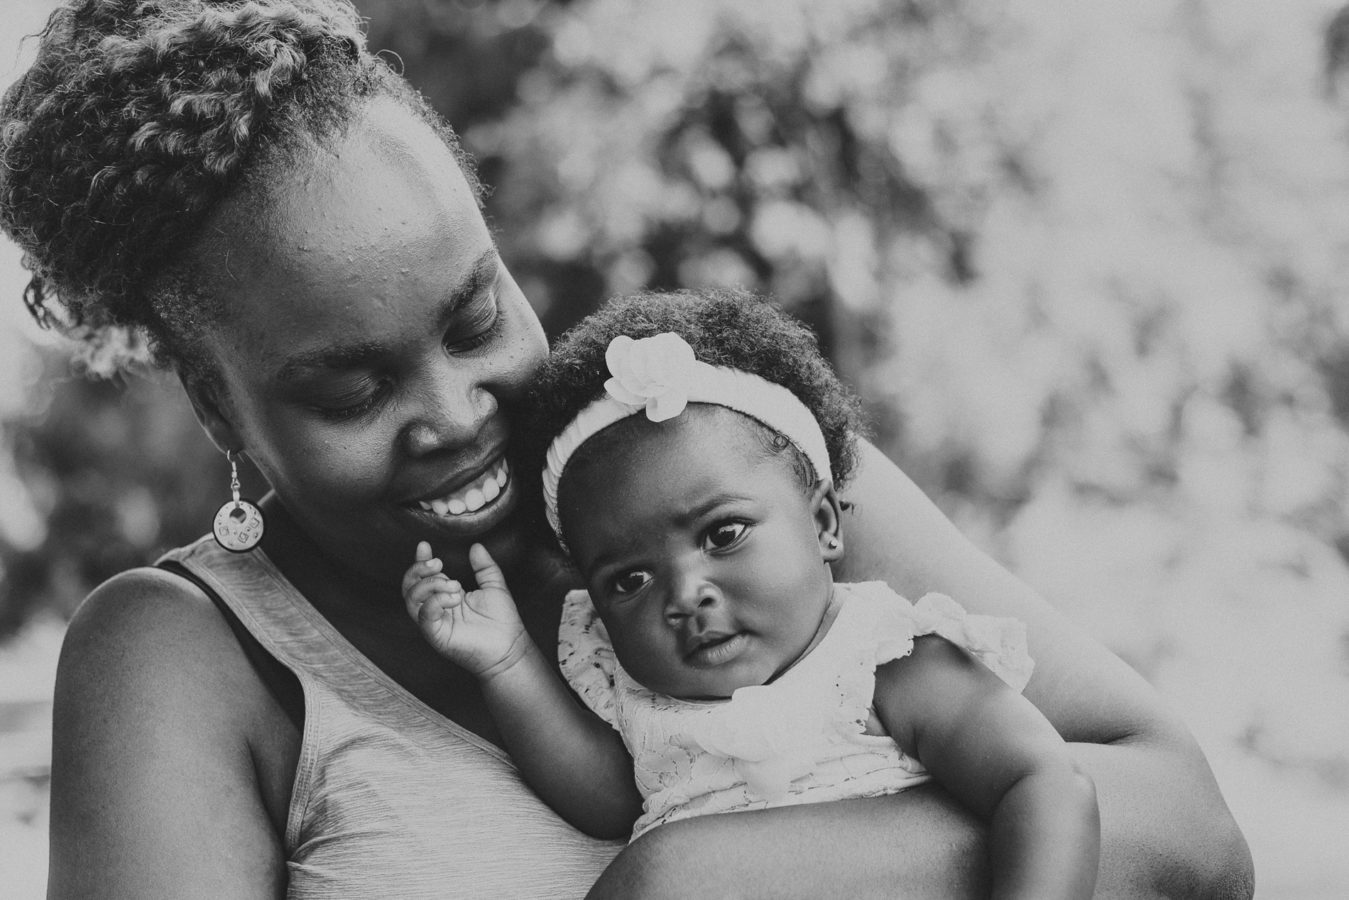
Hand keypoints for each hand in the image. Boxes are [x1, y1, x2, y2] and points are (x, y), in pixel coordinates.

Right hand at [402, 542, 532, 679]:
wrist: (509, 648)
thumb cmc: (502, 622)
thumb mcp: (494, 585)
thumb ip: (484, 566)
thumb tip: (476, 547)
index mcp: (446, 596)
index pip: (423, 577)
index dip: (420, 561)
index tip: (424, 546)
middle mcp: (436, 609)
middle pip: (410, 587)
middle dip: (419, 570)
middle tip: (438, 563)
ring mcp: (434, 623)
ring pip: (412, 599)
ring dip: (431, 585)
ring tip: (455, 586)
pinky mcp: (437, 636)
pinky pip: (424, 616)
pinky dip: (435, 602)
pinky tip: (454, 599)